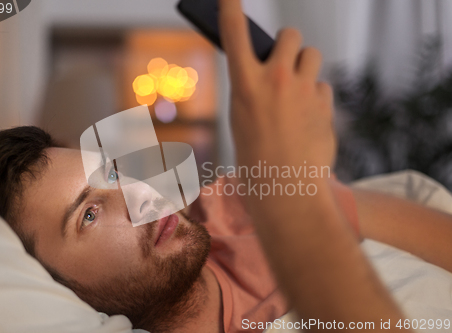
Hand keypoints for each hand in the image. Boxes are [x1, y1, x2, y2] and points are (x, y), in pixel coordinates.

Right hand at [218, 0, 335, 171]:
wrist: (285, 191)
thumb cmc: (255, 158)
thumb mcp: (242, 117)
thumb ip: (254, 87)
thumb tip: (272, 65)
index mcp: (244, 85)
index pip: (235, 33)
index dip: (231, 8)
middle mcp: (276, 80)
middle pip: (290, 35)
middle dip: (288, 43)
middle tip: (284, 58)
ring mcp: (304, 90)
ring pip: (312, 55)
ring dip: (305, 65)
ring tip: (297, 89)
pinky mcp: (324, 104)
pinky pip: (322, 85)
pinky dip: (315, 96)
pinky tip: (307, 117)